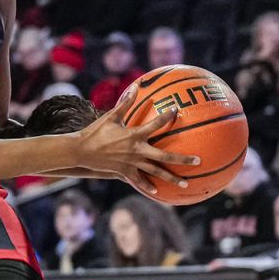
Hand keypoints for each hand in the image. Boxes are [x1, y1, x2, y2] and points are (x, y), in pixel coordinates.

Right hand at [74, 84, 199, 195]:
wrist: (81, 151)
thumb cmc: (95, 131)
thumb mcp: (111, 116)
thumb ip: (125, 103)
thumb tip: (135, 88)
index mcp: (134, 135)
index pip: (155, 124)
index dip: (167, 117)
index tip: (176, 111)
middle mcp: (137, 151)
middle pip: (164, 157)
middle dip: (182, 159)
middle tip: (198, 160)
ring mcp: (131, 163)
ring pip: (156, 172)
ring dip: (171, 178)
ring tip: (185, 184)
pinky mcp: (124, 172)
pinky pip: (139, 180)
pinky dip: (147, 186)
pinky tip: (157, 191)